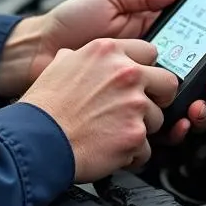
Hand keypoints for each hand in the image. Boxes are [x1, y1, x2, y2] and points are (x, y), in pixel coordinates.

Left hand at [0, 0, 205, 141]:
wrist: (36, 54)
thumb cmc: (68, 23)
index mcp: (151, 33)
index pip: (197, 39)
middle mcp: (151, 63)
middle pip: (200, 75)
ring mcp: (142, 89)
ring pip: (186, 103)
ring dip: (203, 105)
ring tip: (202, 103)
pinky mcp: (128, 112)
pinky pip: (161, 124)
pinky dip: (177, 125)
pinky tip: (181, 121)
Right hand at [20, 38, 178, 180]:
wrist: (38, 139)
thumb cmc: (45, 106)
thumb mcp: (59, 64)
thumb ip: (80, 57)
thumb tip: (79, 56)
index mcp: (108, 51)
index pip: (150, 52)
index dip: (145, 70)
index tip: (140, 81)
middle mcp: (126, 73)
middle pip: (167, 83)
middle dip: (156, 98)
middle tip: (139, 108)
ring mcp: (134, 104)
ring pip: (157, 119)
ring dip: (140, 128)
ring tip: (114, 133)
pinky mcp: (135, 134)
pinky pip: (146, 148)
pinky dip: (132, 153)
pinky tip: (112, 150)